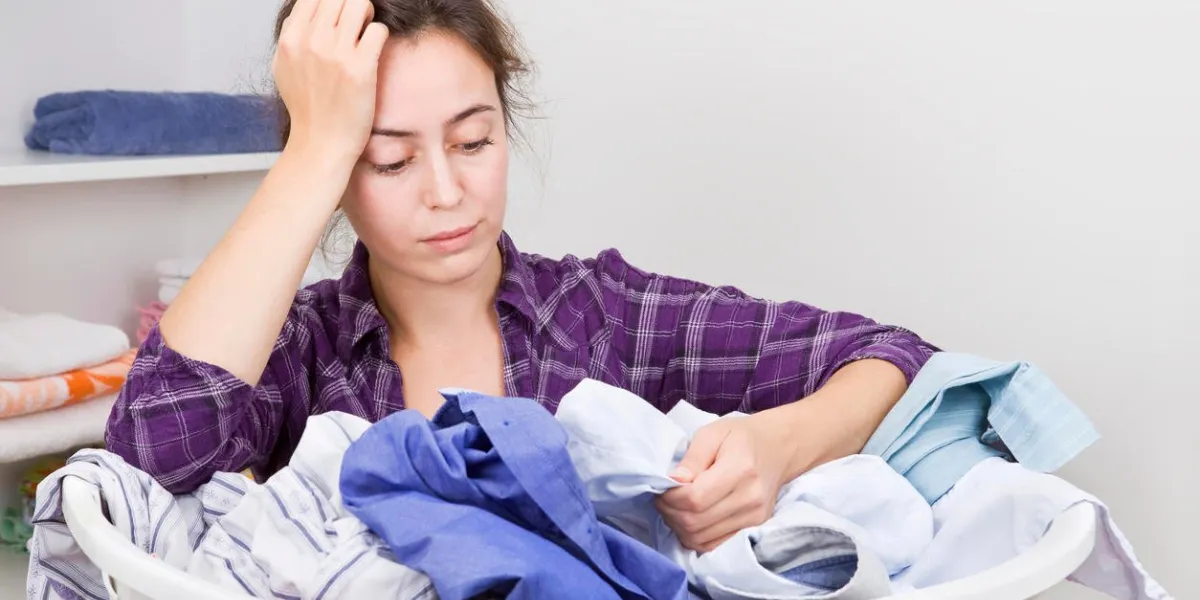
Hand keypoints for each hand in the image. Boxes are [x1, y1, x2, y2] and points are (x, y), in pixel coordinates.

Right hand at [274, 0, 388, 162]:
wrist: (322, 143)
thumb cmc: (306, 109)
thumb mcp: (284, 68)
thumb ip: (291, 36)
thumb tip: (302, 14)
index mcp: (291, 39)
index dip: (332, 1)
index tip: (340, 13)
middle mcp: (312, 42)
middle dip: (352, 5)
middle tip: (357, 22)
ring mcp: (337, 54)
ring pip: (361, 4)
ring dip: (367, 15)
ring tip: (366, 32)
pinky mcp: (361, 68)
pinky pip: (378, 30)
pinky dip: (380, 35)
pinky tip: (374, 51)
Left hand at [655, 412, 796, 552]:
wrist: (780, 448)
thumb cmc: (742, 436)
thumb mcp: (712, 433)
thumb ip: (692, 459)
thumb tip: (672, 483)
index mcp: (740, 470)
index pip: (695, 499)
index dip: (670, 497)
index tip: (662, 487)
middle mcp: (750, 499)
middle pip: (695, 522)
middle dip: (670, 512)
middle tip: (663, 497)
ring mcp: (754, 517)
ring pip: (701, 538)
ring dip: (679, 526)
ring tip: (675, 507)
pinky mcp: (754, 527)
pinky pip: (713, 544)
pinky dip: (694, 536)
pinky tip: (689, 518)